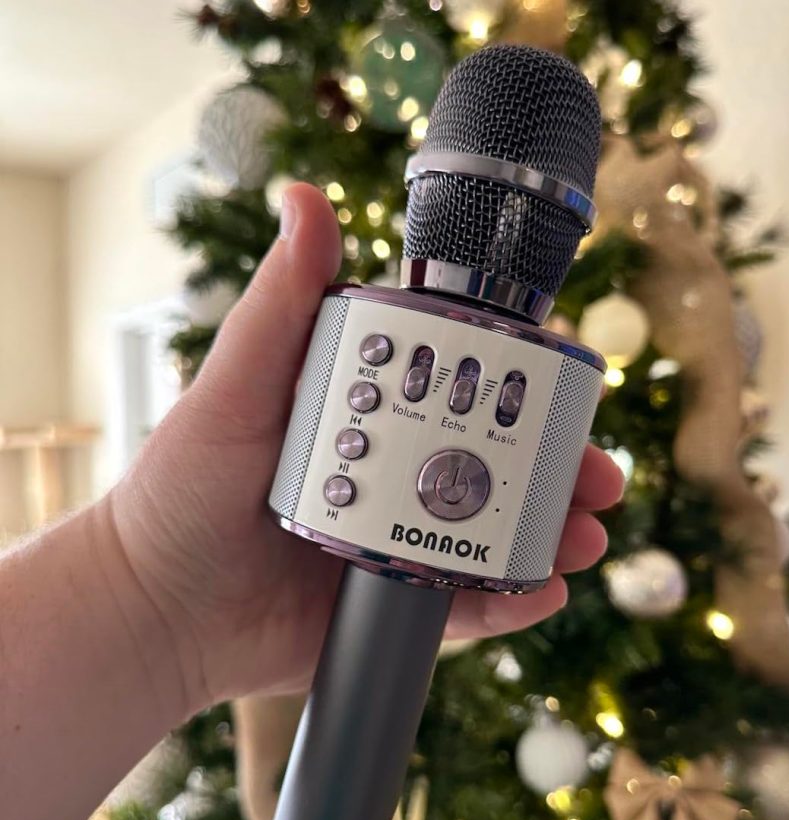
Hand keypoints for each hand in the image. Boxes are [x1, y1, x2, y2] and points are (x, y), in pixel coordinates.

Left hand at [109, 184, 623, 716]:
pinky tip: (545, 589)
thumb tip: (305, 199)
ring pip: (495, 538)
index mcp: (369, 423)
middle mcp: (393, 481)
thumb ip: (280, 307)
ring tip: (586, 537)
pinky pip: (468, 607)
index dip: (524, 395)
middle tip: (597, 478)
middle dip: (558, 474)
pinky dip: (513, 600)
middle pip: (496, 469)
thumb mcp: (233, 388)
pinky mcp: (394, 611)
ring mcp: (398, 547)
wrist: (153, 611)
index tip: (567, 392)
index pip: (463, 398)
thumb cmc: (180, 493)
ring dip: (551, 535)